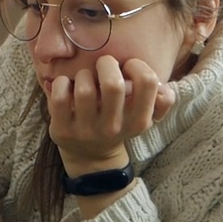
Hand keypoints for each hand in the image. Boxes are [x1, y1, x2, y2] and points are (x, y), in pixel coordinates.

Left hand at [46, 54, 175, 173]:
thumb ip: (161, 100)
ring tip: (86, 78)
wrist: (91, 157)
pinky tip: (67, 85)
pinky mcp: (62, 130)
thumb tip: (163, 86)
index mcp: (138, 121)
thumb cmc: (119, 123)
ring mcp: (86, 130)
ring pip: (84, 88)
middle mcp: (113, 127)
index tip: (128, 66)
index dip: (137, 65)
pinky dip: (61, 83)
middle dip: (106, 64)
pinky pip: (59, 96)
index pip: (146, 83)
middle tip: (103, 65)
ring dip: (84, 74)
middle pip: (112, 84)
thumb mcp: (142, 116)